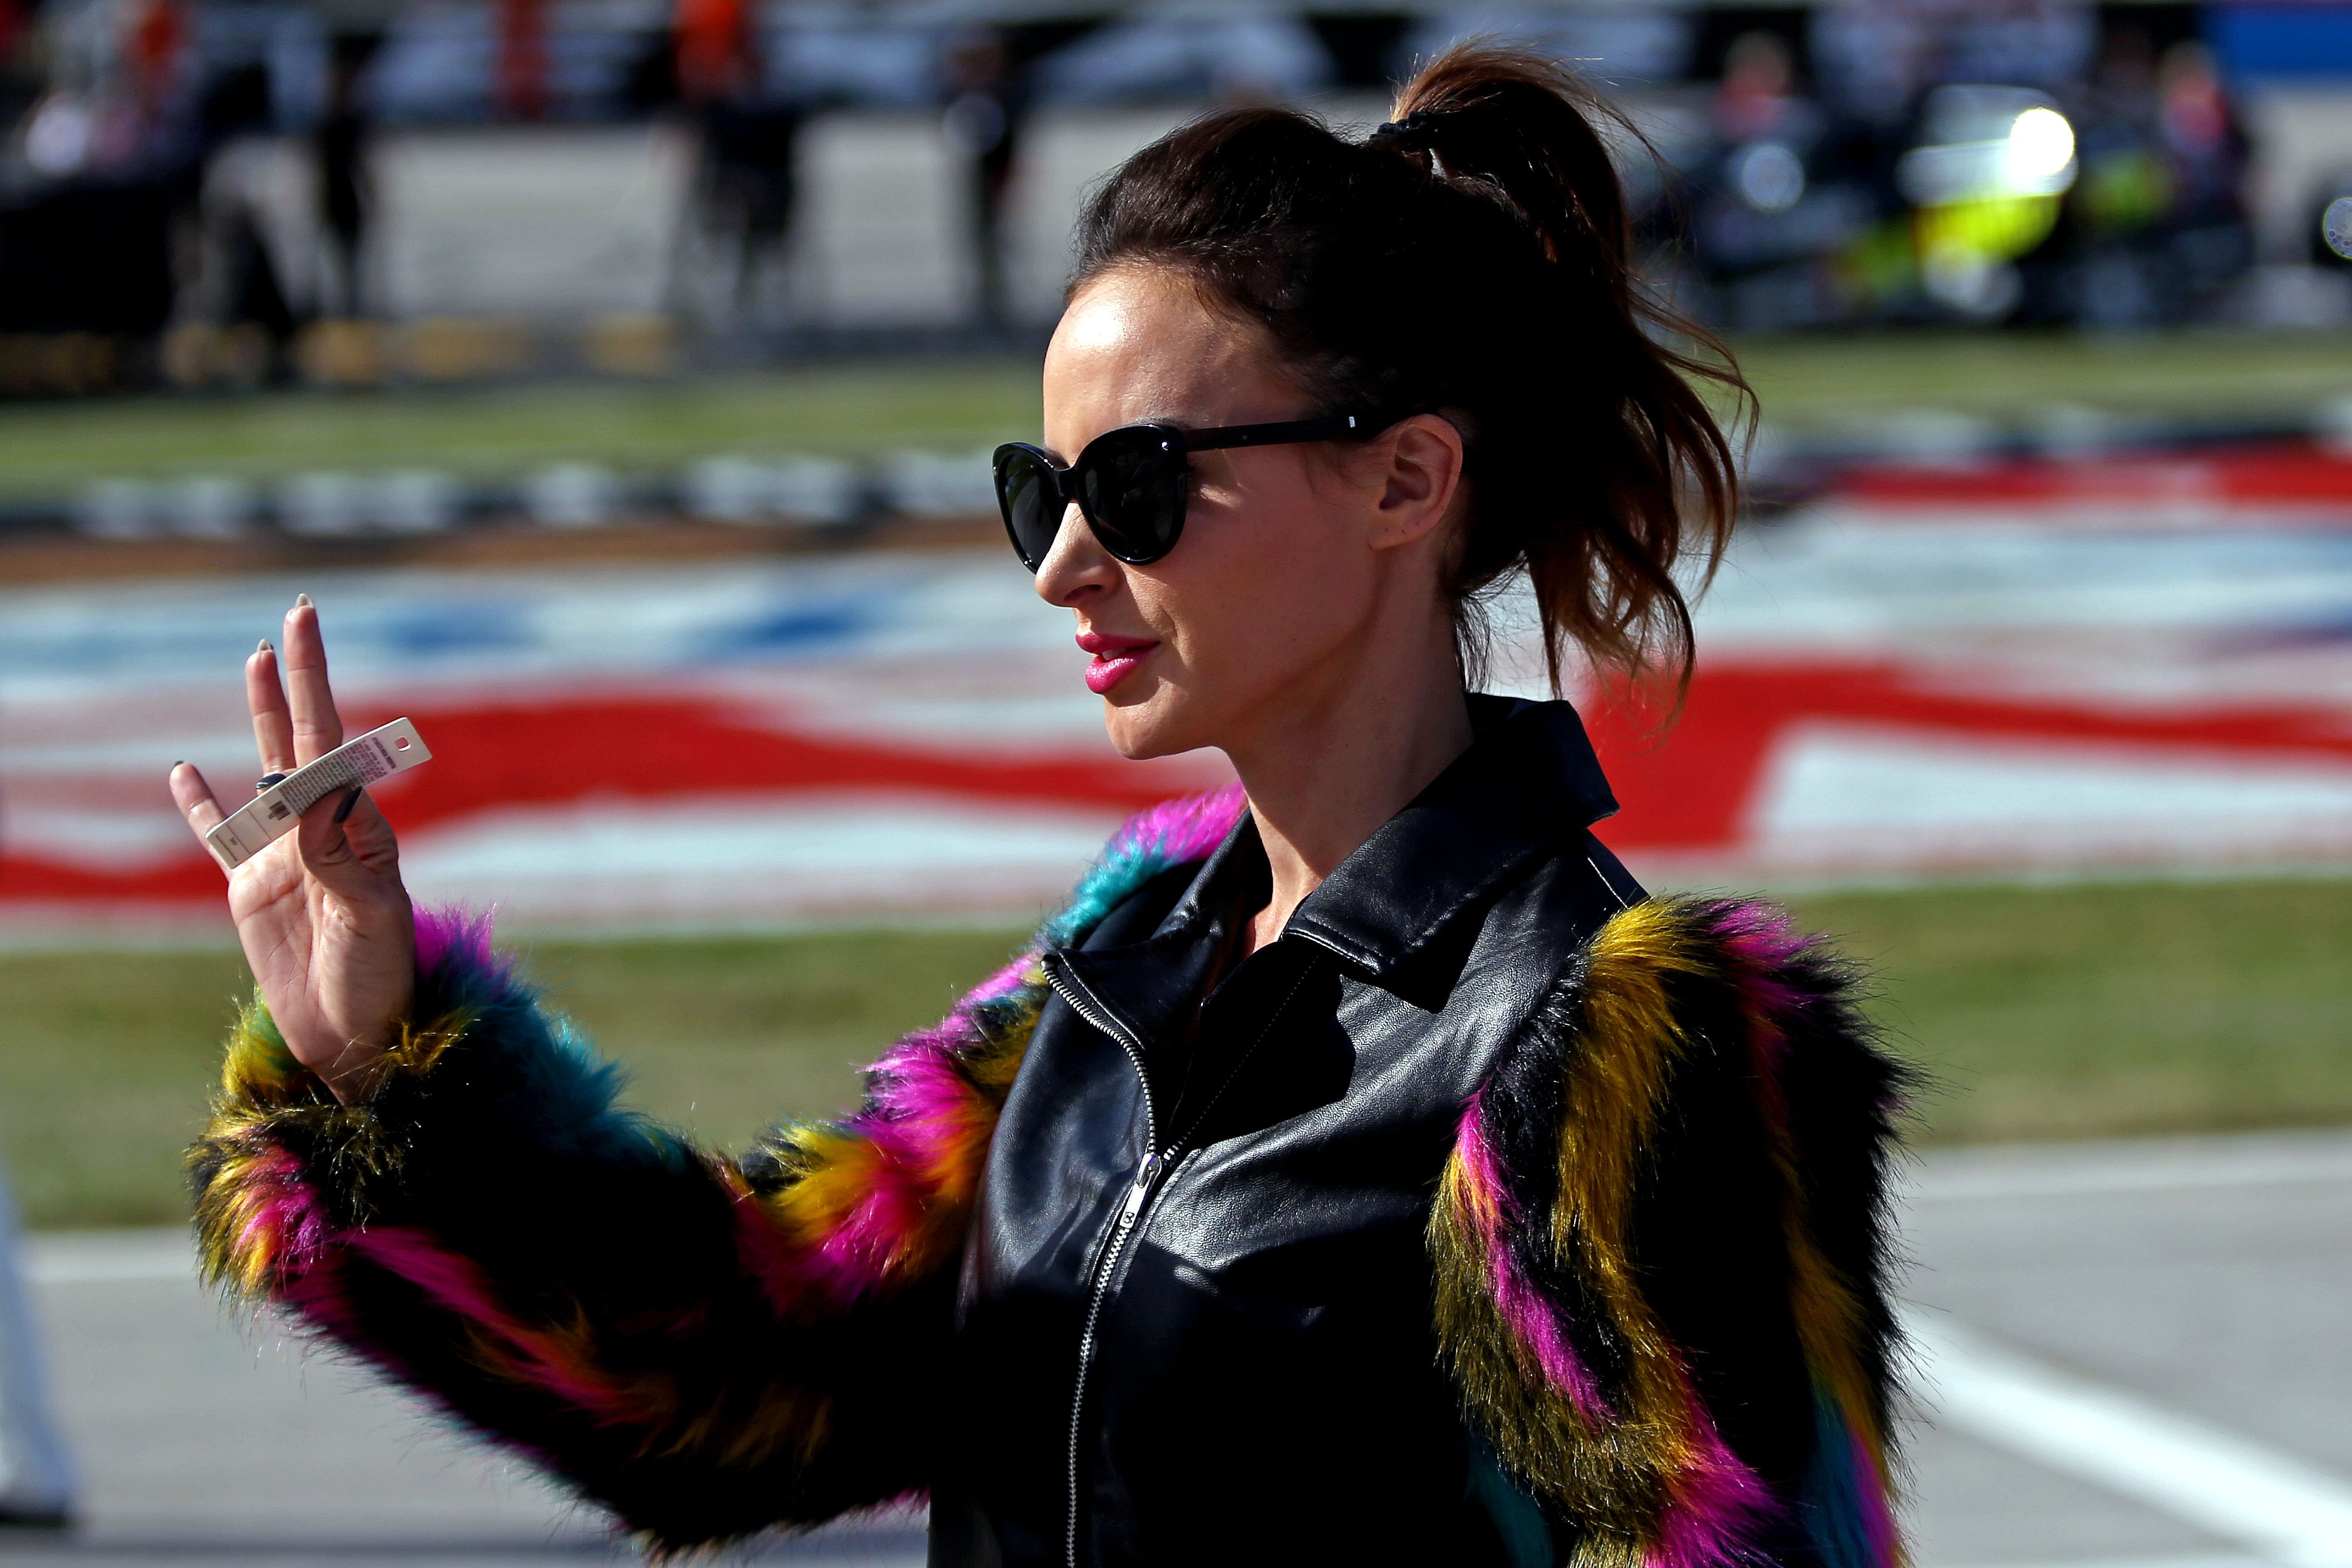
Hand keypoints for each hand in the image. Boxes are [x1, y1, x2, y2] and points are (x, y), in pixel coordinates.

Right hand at [170, 597, 414, 1102]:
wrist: (358, 1038)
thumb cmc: (380, 980)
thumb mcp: (372, 918)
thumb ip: (344, 860)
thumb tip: (320, 799)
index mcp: (360, 830)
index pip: (335, 743)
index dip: (320, 685)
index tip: (307, 634)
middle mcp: (326, 831)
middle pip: (306, 739)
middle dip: (302, 678)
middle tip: (297, 615)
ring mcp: (286, 856)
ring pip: (266, 770)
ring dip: (262, 718)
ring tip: (255, 663)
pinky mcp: (251, 890)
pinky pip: (221, 836)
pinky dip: (201, 805)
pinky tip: (183, 768)